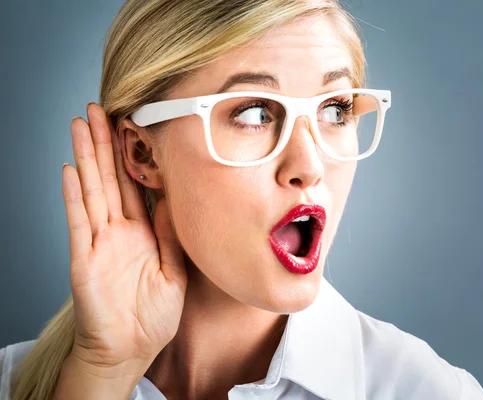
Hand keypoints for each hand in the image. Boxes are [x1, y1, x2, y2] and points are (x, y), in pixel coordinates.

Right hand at [62, 103, 187, 372]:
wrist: (131, 348)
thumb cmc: (153, 316)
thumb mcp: (174, 272)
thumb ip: (172, 237)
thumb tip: (173, 202)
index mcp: (144, 233)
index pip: (136, 186)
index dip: (132, 156)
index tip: (132, 126)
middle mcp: (119, 231)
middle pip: (111, 178)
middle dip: (104, 143)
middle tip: (99, 108)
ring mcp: (99, 242)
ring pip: (93, 190)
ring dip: (87, 157)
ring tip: (81, 125)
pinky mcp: (83, 258)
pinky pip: (78, 221)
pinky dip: (73, 196)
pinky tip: (70, 170)